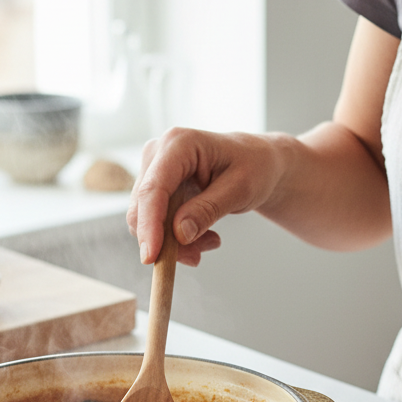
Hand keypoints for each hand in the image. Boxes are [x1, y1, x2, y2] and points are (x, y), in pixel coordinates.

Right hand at [127, 127, 287, 266]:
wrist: (257, 163)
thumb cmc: (254, 168)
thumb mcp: (240, 190)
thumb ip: (208, 210)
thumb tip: (179, 234)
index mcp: (179, 143)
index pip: (154, 188)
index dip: (149, 225)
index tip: (152, 257)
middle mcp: (158, 153)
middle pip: (144, 207)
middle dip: (167, 240)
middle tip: (199, 257)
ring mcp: (153, 169)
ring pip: (146, 219)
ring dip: (175, 241)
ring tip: (212, 241)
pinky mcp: (156, 187)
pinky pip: (154, 222)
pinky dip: (176, 237)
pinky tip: (204, 236)